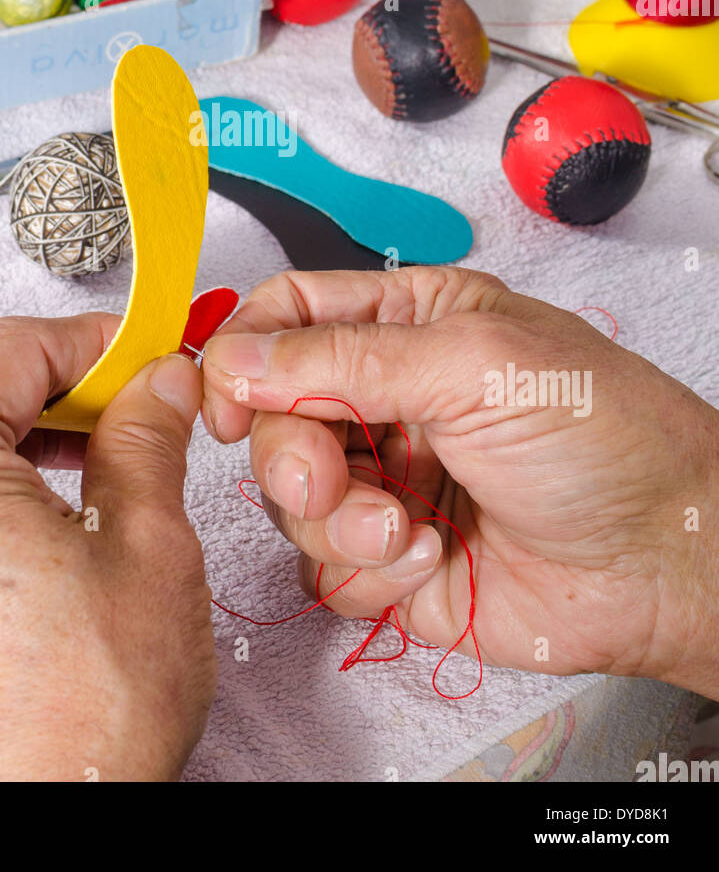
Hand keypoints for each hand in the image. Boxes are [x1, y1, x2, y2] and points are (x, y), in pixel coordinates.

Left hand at [0, 315, 215, 781]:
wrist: (43, 828)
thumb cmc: (84, 713)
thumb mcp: (147, 544)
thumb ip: (146, 436)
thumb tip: (158, 382)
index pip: (10, 349)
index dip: (93, 340)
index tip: (146, 350)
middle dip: (61, 384)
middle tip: (138, 399)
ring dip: (28, 434)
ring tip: (106, 457)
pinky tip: (55, 514)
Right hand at [201, 268, 718, 698]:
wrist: (665, 560)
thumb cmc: (603, 434)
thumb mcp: (471, 362)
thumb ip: (342, 360)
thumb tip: (235, 358)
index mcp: (408, 322)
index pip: (288, 317)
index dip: (241, 354)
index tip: (222, 402)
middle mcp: (388, 399)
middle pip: (270, 415)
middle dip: (289, 454)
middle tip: (329, 478)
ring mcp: (388, 480)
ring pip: (289, 500)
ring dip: (339, 520)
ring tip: (411, 526)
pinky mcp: (392, 559)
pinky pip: (323, 569)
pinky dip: (368, 570)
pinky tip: (435, 557)